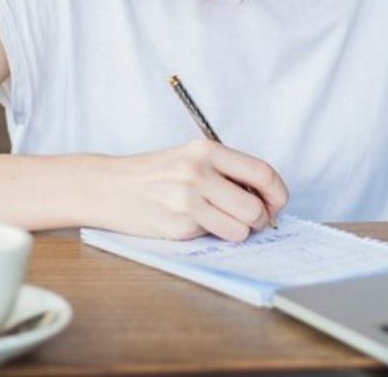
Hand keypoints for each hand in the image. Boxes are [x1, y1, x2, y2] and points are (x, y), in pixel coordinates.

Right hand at [96, 140, 288, 241]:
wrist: (109, 187)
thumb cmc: (155, 173)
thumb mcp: (191, 157)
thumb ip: (226, 171)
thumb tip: (267, 197)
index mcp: (206, 149)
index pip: (263, 172)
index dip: (278, 193)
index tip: (277, 204)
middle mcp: (198, 172)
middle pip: (255, 207)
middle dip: (261, 219)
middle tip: (253, 220)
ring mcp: (187, 200)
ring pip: (240, 229)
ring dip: (238, 231)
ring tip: (222, 221)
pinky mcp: (178, 225)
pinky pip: (214, 237)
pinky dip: (212, 235)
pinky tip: (193, 223)